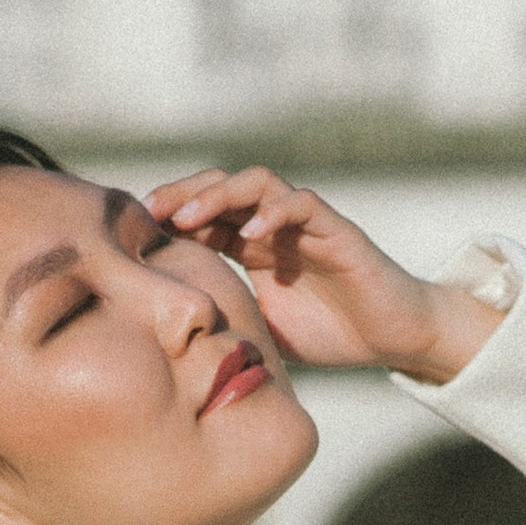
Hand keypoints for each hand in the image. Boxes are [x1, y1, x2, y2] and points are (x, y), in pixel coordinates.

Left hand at [145, 165, 500, 381]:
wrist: (392, 337)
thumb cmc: (329, 333)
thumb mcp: (260, 328)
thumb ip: (224, 319)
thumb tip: (167, 340)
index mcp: (250, 246)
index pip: (202, 214)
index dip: (168, 216)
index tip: (133, 233)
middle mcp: (273, 225)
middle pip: (220, 187)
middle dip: (182, 194)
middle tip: (150, 213)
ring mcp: (304, 222)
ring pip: (256, 184)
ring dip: (218, 195)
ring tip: (188, 218)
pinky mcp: (336, 229)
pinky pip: (301, 204)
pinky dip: (274, 212)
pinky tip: (250, 234)